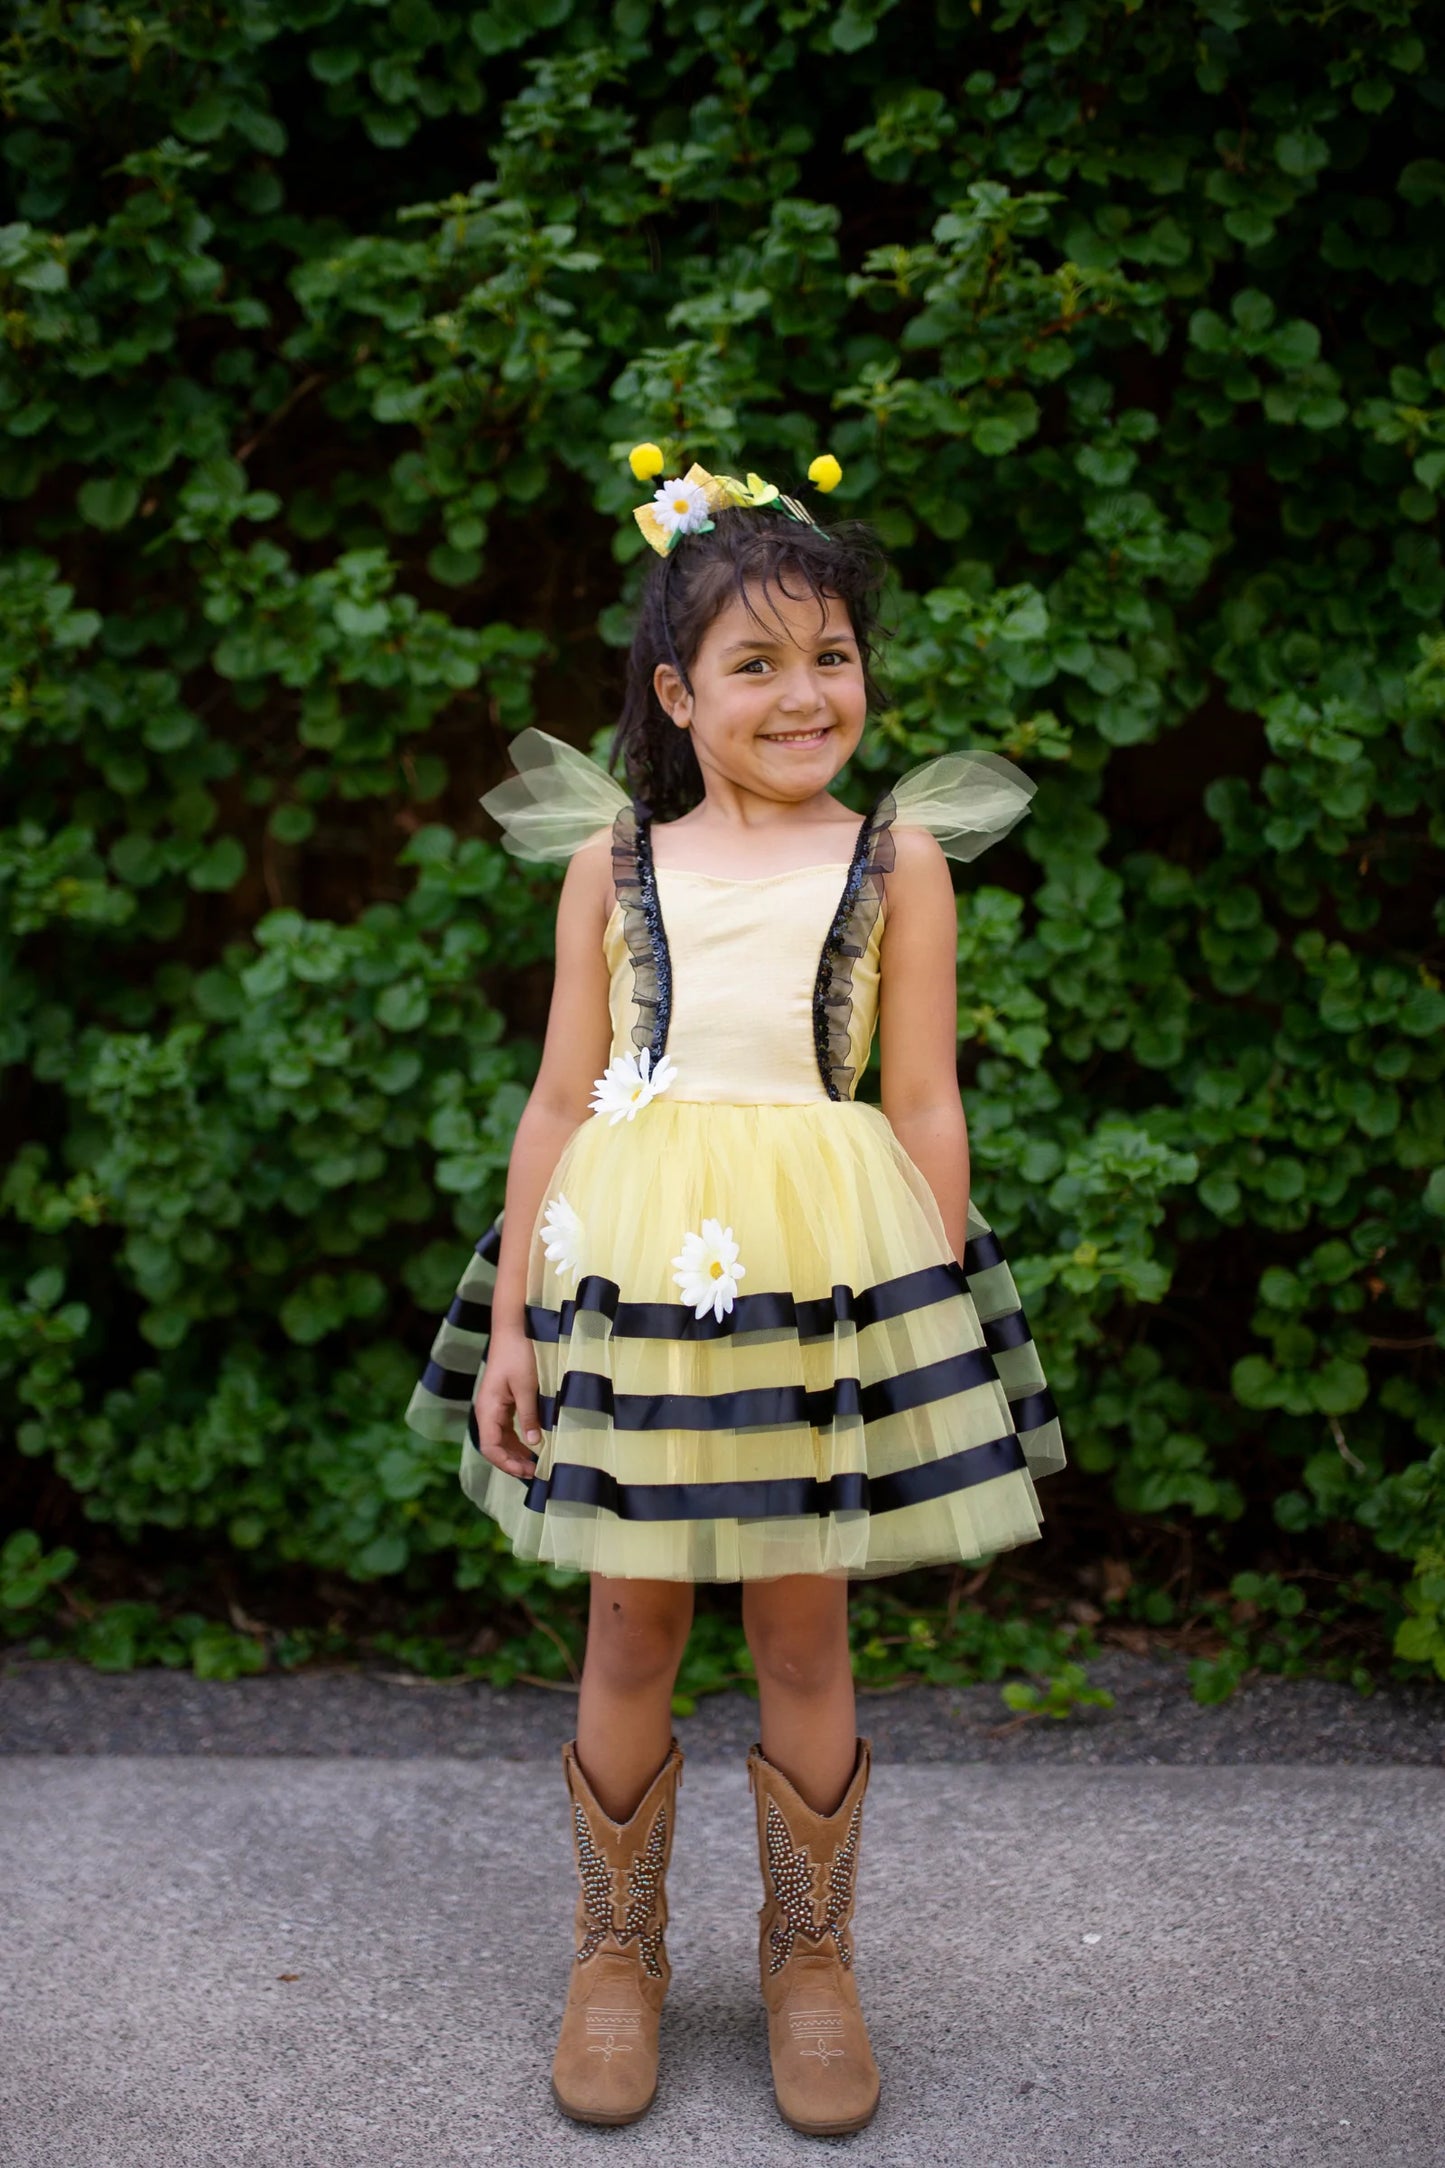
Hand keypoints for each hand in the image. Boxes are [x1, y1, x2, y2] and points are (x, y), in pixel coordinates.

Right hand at [475, 1329, 542, 1479]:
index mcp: (487, 1409)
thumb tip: (535, 1444)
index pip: (490, 1447)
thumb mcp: (527, 1387)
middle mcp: (487, 1411)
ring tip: (537, 1464)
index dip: (506, 1463)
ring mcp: (494, 1407)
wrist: (514, 1328)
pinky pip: (507, 1428)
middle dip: (513, 1462)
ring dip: (516, 1453)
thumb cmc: (519, 1354)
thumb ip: (530, 1415)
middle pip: (495, 1446)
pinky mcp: (503, 1401)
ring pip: (502, 1439)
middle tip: (537, 1472)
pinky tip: (534, 1446)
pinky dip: (519, 1440)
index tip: (527, 1472)